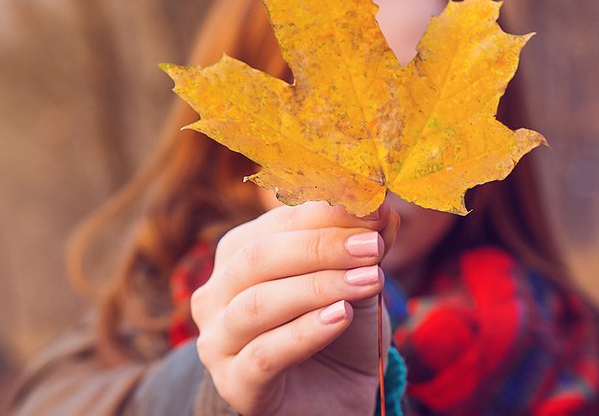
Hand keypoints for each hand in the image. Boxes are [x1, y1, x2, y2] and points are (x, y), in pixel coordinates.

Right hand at [191, 201, 398, 415]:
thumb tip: (383, 202)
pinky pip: (265, 354)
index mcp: (238, 256)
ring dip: (318, 287)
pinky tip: (340, 317)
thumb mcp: (356, 280)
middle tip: (373, 246)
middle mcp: (216, 294)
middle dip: (321, 247)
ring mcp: (218, 341)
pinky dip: (304, 333)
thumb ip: (366, 243)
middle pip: (259, 257)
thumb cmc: (337, 332)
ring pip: (258, 304)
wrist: (335, 398)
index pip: (277, 223)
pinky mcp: (234, 384)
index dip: (326, 212)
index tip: (375, 208)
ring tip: (369, 281)